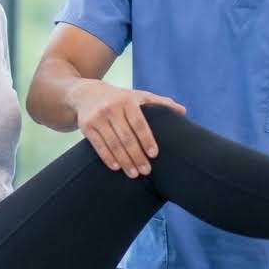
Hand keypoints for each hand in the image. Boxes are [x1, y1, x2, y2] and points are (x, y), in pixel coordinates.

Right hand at [68, 81, 185, 177]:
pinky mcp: (86, 126)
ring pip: (113, 143)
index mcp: (127, 101)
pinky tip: (116, 167)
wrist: (87, 93)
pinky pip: (98, 145)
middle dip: (137, 156)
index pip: (139, 123)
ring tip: (134, 174)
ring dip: (124, 161)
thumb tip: (182, 111)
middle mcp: (111, 108)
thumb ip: (159, 103)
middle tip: (146, 171)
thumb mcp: (138, 96)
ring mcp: (97, 118)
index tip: (154, 154)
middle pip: (126, 137)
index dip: (147, 139)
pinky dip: (108, 158)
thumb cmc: (119, 98)